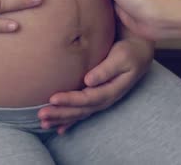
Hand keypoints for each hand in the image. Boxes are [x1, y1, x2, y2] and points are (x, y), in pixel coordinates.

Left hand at [38, 38, 152, 133]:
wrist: (138, 52)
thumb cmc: (129, 51)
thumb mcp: (121, 57)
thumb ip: (106, 69)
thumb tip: (88, 80)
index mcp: (111, 90)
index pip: (87, 98)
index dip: (70, 100)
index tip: (53, 98)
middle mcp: (105, 99)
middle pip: (80, 110)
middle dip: (60, 113)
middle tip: (42, 114)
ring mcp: (101, 100)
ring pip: (79, 113)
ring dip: (61, 118)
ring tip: (43, 123)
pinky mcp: (97, 98)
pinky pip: (82, 112)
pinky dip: (70, 121)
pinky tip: (58, 129)